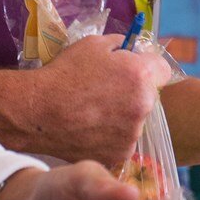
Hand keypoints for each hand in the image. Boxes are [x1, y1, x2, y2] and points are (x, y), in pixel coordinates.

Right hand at [29, 34, 172, 165]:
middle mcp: (144, 106)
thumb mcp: (93, 45)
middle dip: (134, 93)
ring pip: (136, 121)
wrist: (37, 111)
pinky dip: (111, 136)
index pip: (162, 69)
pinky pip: (122, 141)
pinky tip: (90, 129)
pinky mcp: (119, 154)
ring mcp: (132, 134)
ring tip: (93, 113)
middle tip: (105, 93)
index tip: (130, 71)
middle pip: (149, 96)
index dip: (146, 67)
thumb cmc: (64, 73)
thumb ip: (121, 45)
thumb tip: (132, 50)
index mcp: (141, 76)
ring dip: (123, 116)